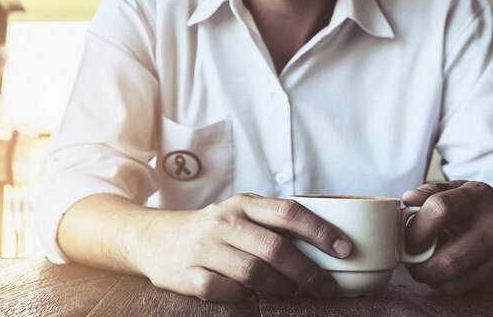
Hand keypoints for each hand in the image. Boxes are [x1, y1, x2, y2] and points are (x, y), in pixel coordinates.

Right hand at [133, 193, 351, 301]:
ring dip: (280, 288)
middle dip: (308, 273)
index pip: (288, 212)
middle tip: (326, 288)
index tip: (345, 250)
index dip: (320, 231)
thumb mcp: (239, 214)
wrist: (155, 237)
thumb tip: (326, 246)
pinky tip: (245, 293)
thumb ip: (272, 223)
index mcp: (243, 204)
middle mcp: (224, 222)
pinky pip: (225, 291)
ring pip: (254, 273)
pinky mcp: (188, 274)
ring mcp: (204, 248)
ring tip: (290, 293)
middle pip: (275, 248)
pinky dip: (241, 296)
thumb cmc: (211, 230)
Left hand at [402, 180, 492, 293]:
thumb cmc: (472, 204)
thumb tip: (408, 199)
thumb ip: (429, 192)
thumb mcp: (454, 190)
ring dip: (431, 277)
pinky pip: (465, 288)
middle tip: (410, 258)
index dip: (416, 227)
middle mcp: (492, 228)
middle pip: (449, 261)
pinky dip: (447, 283)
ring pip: (455, 282)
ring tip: (427, 262)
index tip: (407, 236)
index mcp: (477, 198)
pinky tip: (446, 268)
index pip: (440, 209)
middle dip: (419, 265)